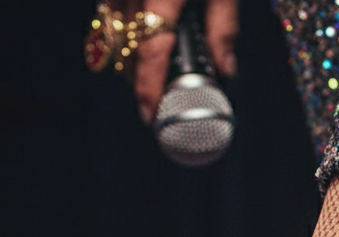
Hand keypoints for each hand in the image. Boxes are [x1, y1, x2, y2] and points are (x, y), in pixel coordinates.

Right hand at [127, 0, 238, 124]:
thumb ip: (223, 26)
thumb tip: (225, 67)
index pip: (151, 53)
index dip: (148, 89)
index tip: (151, 115)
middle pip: (129, 52)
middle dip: (142, 81)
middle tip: (161, 99)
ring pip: (117, 38)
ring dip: (132, 61)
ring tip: (153, 75)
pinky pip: (114, 18)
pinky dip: (126, 36)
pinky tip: (142, 41)